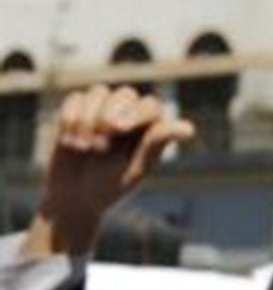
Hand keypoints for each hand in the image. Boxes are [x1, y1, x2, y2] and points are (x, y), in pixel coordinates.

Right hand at [27, 87, 194, 256]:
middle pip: (125, 94)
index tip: (117, 128)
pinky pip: (77, 98)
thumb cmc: (110, 185)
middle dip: (108, 115)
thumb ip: (153, 144)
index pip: (150, 106)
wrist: (73, 197)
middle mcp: (130, 113)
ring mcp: (103, 109)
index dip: (134, 113)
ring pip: (99, 92)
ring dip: (87, 118)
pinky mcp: (78, 110)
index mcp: (151, 127)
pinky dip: (70, 115)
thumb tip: (188, 128)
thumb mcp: (134, 168)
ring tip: (82, 147)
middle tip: (98, 145)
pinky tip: (67, 137)